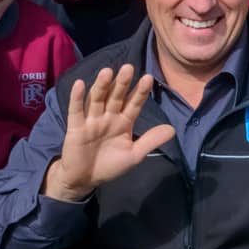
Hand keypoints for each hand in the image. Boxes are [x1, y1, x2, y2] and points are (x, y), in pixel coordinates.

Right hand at [43, 65, 174, 202]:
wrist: (85, 180)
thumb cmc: (110, 166)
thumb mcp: (134, 155)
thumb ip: (150, 141)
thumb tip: (173, 129)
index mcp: (124, 122)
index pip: (134, 104)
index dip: (140, 92)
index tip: (148, 78)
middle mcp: (108, 117)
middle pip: (116, 97)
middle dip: (122, 83)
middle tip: (128, 68)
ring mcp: (92, 120)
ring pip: (97, 99)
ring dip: (101, 85)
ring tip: (108, 71)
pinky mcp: (76, 126)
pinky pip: (76, 110)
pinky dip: (77, 97)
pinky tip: (79, 84)